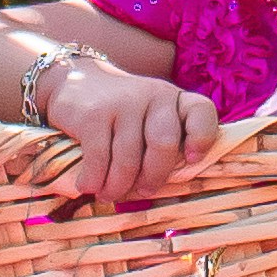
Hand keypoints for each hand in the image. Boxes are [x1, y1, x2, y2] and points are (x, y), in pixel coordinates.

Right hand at [48, 59, 220, 208]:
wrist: (74, 80)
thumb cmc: (120, 115)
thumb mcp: (148, 119)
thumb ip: (164, 145)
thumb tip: (172, 196)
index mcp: (174, 99)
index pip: (202, 111)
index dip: (202, 138)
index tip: (192, 159)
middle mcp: (154, 94)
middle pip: (164, 145)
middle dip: (153, 177)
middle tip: (143, 191)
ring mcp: (123, 102)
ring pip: (129, 160)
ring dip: (117, 186)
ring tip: (108, 194)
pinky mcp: (94, 114)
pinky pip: (99, 159)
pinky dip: (94, 180)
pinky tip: (88, 185)